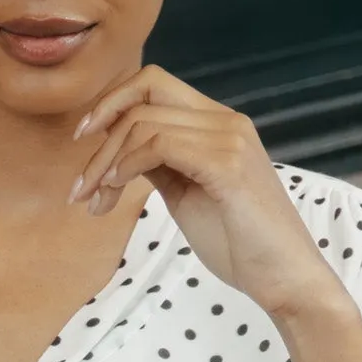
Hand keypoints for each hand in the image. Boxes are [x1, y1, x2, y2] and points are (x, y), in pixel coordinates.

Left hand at [67, 67, 344, 321]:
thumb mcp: (186, 194)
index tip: (82, 141)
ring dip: (105, 163)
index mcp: (218, 124)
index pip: (153, 85)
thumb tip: (120, 150)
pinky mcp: (227, 163)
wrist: (283, 277)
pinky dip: (125, 166)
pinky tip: (114, 193)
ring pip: (143, 122)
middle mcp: (226, 121)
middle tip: (79, 186)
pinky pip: (158, 144)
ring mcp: (229, 138)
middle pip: (145, 90)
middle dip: (99, 131)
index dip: (111, 104)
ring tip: (94, 202)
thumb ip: (160, 164)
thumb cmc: (237, 243)